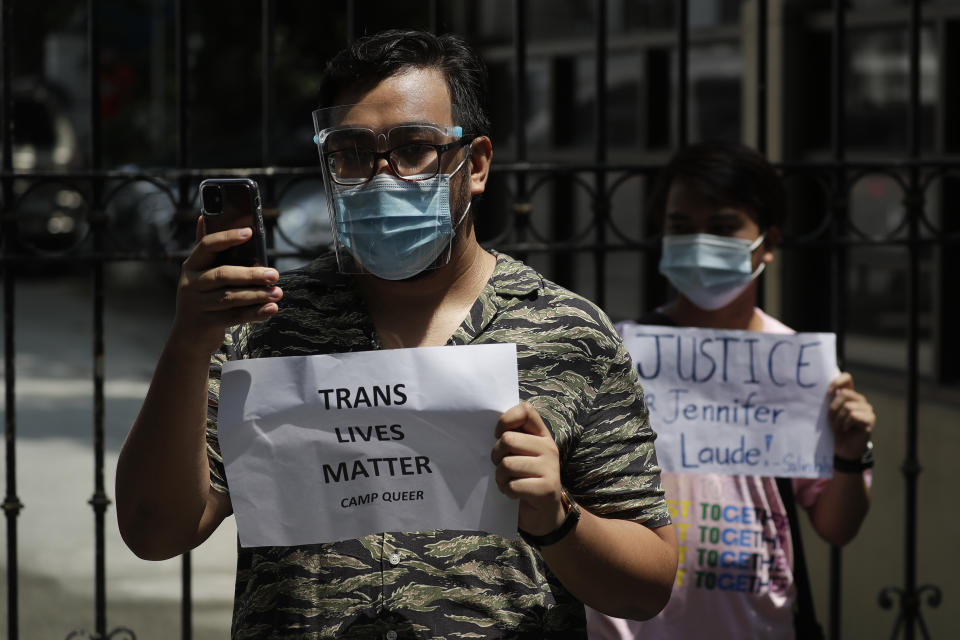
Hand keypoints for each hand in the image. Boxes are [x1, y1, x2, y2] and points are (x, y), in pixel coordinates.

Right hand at [171, 218, 281, 354]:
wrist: (188, 336)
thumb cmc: (202, 297)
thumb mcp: (199, 273)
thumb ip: (206, 249)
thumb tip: (203, 216)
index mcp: (191, 266)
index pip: (207, 246)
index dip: (228, 238)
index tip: (250, 232)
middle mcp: (191, 284)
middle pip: (223, 274)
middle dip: (252, 274)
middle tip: (275, 274)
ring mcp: (198, 305)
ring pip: (231, 297)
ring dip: (257, 295)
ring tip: (277, 293)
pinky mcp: (207, 323)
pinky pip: (235, 316)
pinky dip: (255, 313)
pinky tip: (271, 309)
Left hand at [491, 402, 564, 536]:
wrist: (545, 515)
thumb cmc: (525, 480)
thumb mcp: (521, 455)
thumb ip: (512, 439)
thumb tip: (484, 427)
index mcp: (542, 435)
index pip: (525, 411)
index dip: (506, 420)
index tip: (497, 434)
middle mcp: (549, 448)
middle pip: (508, 440)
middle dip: (496, 456)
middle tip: (502, 467)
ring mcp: (550, 468)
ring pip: (507, 464)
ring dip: (500, 477)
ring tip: (507, 482)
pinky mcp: (547, 489)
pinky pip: (513, 485)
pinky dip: (507, 491)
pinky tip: (514, 494)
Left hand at [827, 372, 874, 459]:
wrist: (842, 448)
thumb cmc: (834, 429)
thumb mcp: (829, 413)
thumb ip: (828, 400)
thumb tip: (823, 390)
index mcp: (849, 395)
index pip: (847, 378)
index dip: (837, 381)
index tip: (827, 392)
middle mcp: (859, 400)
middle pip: (844, 393)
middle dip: (833, 408)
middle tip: (831, 420)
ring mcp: (866, 409)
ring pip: (848, 406)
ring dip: (838, 419)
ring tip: (839, 427)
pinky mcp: (870, 419)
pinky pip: (853, 416)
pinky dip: (845, 424)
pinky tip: (846, 429)